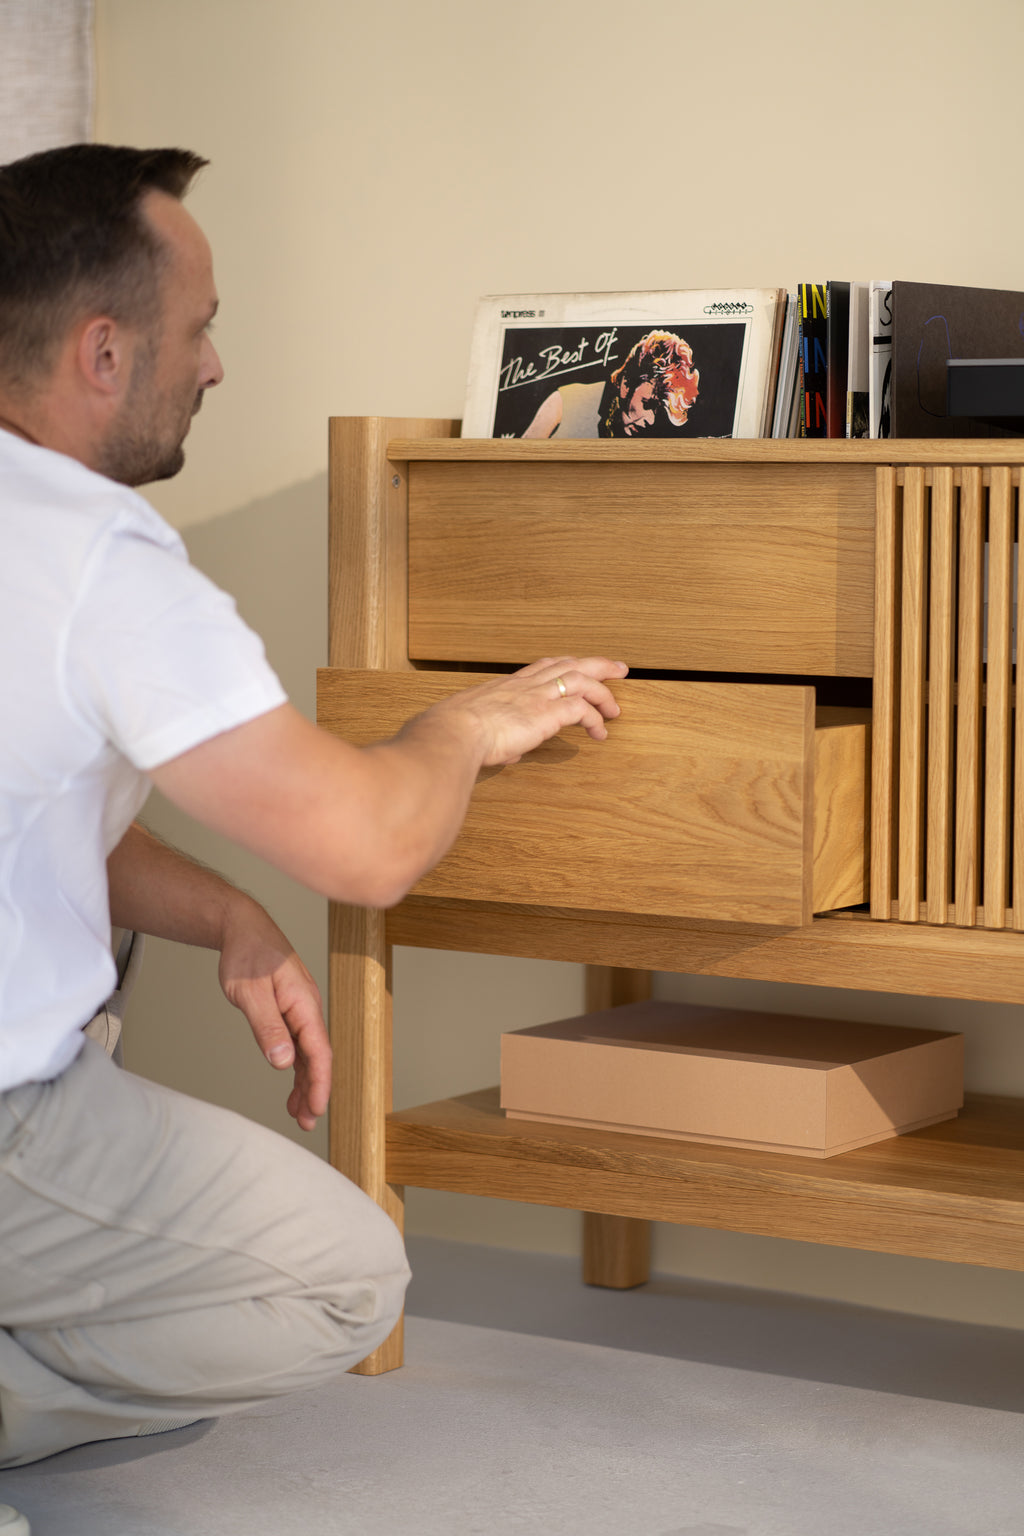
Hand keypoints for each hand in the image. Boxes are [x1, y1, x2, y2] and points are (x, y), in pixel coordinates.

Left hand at [217, 897, 330, 1131]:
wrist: (243, 928)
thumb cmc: (247, 954)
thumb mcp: (250, 993)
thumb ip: (267, 1027)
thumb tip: (283, 1062)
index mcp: (304, 1003)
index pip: (319, 1051)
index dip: (320, 1083)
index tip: (316, 1109)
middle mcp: (307, 1008)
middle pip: (318, 1056)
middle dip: (315, 1090)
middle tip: (308, 1122)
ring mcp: (300, 1010)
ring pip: (308, 1053)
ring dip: (305, 1082)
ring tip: (299, 1113)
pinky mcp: (289, 1011)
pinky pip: (298, 1044)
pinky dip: (296, 1067)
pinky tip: (290, 1084)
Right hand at [428, 656, 627, 767]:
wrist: (452, 733)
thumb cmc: (451, 733)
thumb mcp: (472, 729)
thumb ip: (495, 739)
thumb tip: (507, 752)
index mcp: (506, 686)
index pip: (542, 666)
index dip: (564, 664)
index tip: (577, 665)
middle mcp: (524, 686)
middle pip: (569, 663)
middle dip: (596, 664)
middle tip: (617, 669)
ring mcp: (537, 697)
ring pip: (582, 680)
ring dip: (603, 692)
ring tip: (615, 709)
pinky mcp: (547, 714)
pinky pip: (582, 710)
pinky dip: (595, 719)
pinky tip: (600, 733)